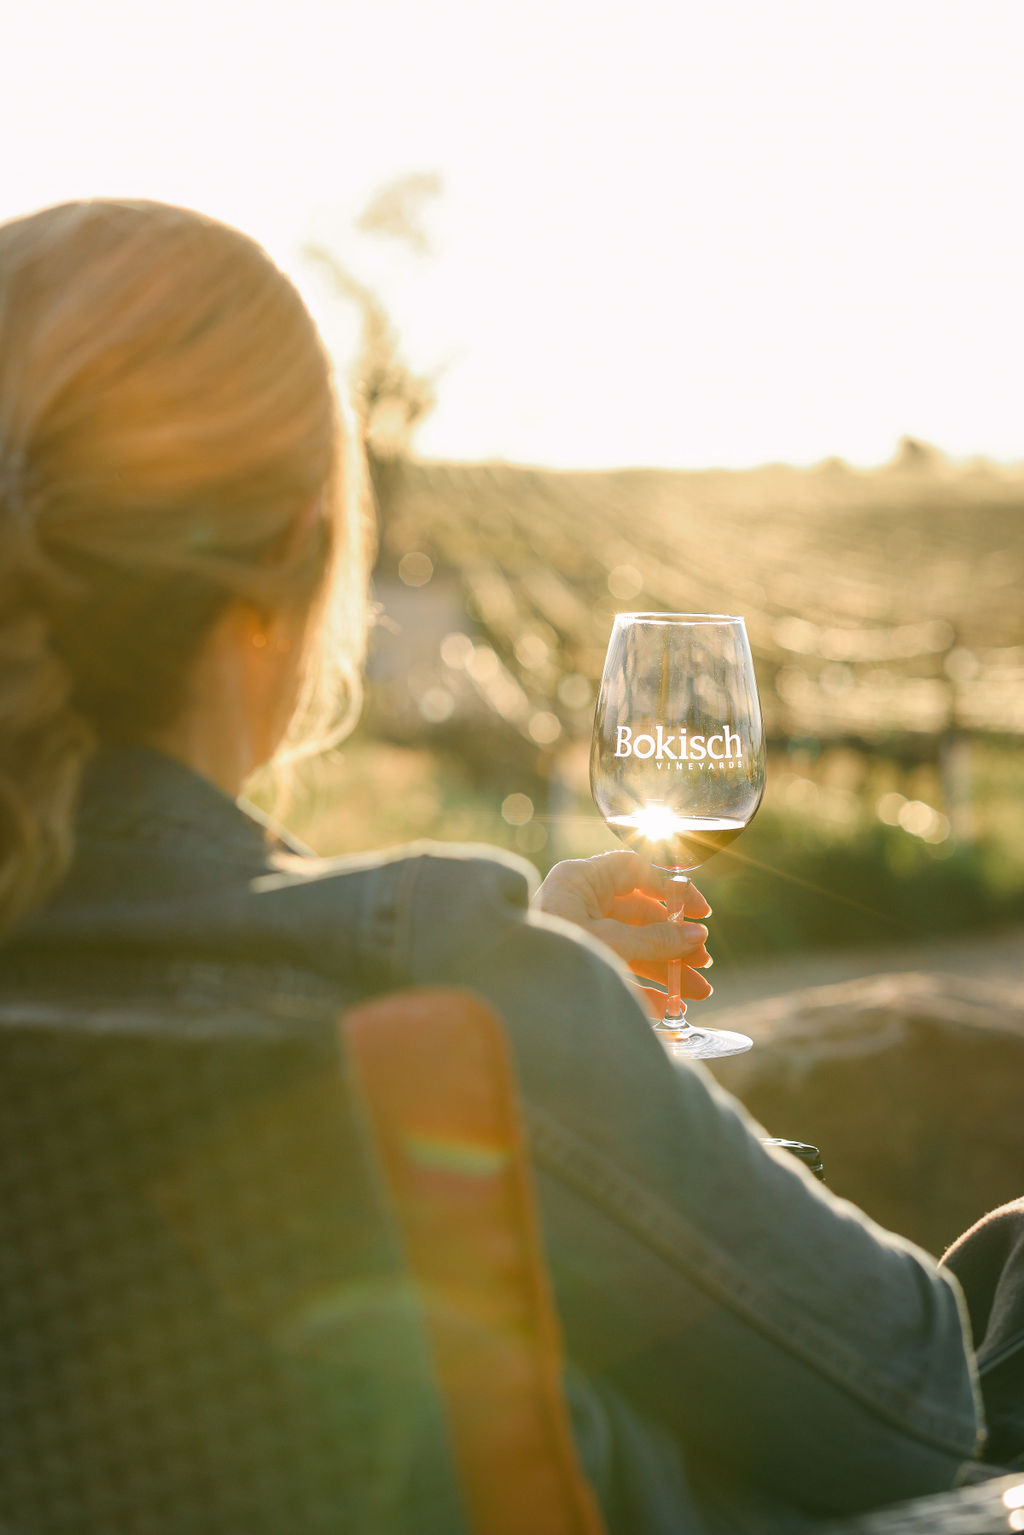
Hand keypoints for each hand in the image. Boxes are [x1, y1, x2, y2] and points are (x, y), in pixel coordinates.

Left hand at [533, 850, 712, 1017]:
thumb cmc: (551, 954)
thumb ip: (653, 939)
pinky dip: (642, 988)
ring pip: (634, 946)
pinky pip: (617, 970)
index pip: (635, 869)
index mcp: (580, 880)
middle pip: (641, 914)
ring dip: (667, 969)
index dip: (671, 887)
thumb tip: (696, 936)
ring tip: (699, 993)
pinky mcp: (577, 964)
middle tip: (702, 963)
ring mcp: (580, 934)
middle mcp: (580, 902)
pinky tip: (667, 1008)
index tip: (700, 914)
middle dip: (675, 942)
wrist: (507, 993)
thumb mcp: (609, 942)